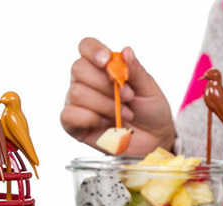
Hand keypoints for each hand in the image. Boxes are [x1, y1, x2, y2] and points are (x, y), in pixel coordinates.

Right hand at [60, 37, 175, 155]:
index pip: (86, 47)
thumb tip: (126, 51)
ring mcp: (79, 104)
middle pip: (79, 69)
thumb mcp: (148, 88)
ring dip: (105, 105)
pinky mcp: (74, 126)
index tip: (107, 61)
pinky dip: (90, 118)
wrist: (153, 139)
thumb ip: (136, 70)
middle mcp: (86, 83)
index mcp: (102, 67)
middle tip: (128, 97)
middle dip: (105, 84)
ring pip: (77, 93)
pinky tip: (105, 123)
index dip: (93, 50)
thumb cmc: (150, 112)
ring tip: (124, 114)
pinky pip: (69, 115)